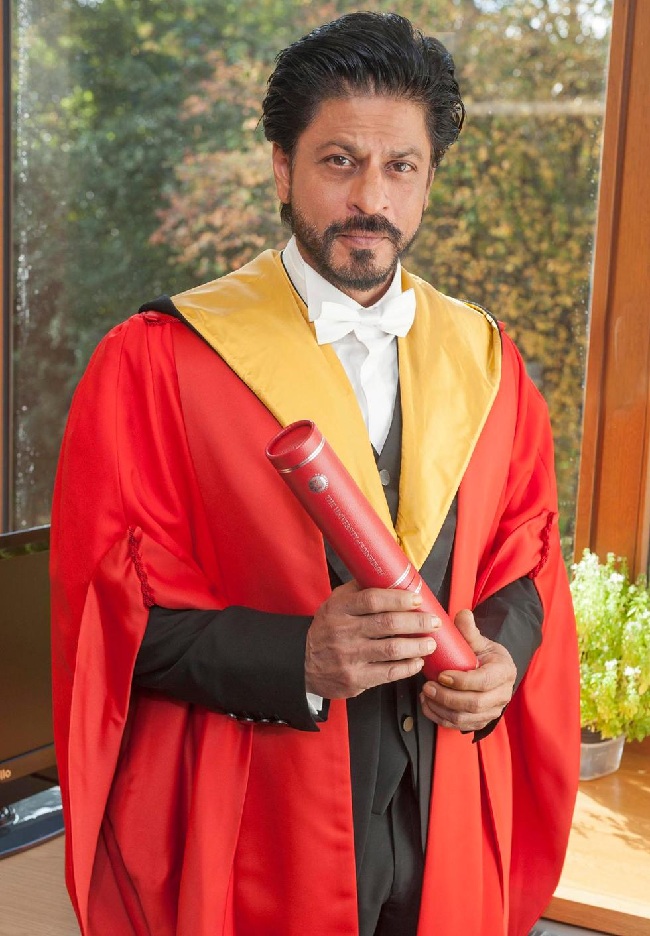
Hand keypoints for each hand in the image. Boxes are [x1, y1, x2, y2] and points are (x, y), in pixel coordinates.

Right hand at [305, 580, 440, 698]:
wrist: (302, 663)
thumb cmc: (326, 630)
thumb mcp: (334, 603)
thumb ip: (358, 590)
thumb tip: (388, 574)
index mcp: (339, 609)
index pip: (373, 600)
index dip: (399, 599)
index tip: (417, 599)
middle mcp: (344, 632)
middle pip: (387, 624)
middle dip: (416, 622)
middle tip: (434, 622)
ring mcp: (350, 657)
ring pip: (391, 649)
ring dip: (417, 645)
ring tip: (431, 643)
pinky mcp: (355, 679)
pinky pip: (388, 673)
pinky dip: (407, 667)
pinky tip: (417, 661)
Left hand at [419, 609, 515, 731]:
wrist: (493, 671)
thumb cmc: (485, 655)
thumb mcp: (480, 641)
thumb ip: (470, 630)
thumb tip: (462, 614)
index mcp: (504, 671)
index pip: (484, 681)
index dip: (462, 681)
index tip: (442, 675)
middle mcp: (502, 694)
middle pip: (474, 704)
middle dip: (447, 697)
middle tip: (428, 686)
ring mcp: (492, 711)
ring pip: (465, 718)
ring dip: (441, 709)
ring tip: (425, 695)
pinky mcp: (481, 721)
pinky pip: (459, 726)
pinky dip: (440, 718)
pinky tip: (428, 706)